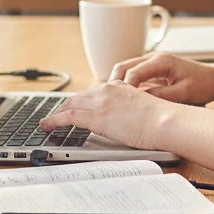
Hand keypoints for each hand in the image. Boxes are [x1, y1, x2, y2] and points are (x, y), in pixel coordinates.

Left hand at [40, 79, 167, 150]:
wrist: (166, 121)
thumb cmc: (162, 119)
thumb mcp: (144, 108)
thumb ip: (130, 109)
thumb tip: (126, 120)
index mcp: (120, 87)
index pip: (94, 92)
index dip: (80, 101)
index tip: (74, 107)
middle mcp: (108, 90)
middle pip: (78, 97)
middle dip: (64, 106)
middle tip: (56, 115)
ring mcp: (100, 102)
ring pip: (69, 105)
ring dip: (56, 114)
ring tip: (47, 122)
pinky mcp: (96, 117)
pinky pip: (67, 117)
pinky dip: (54, 120)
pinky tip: (48, 126)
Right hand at [111, 51, 213, 104]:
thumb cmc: (203, 85)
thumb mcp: (183, 94)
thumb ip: (161, 97)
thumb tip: (139, 102)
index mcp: (161, 61)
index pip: (133, 72)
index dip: (124, 89)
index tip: (120, 105)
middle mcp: (154, 58)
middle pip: (123, 67)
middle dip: (114, 84)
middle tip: (108, 103)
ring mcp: (152, 62)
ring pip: (125, 70)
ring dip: (118, 85)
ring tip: (113, 103)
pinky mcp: (153, 70)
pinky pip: (133, 75)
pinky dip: (126, 86)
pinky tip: (125, 101)